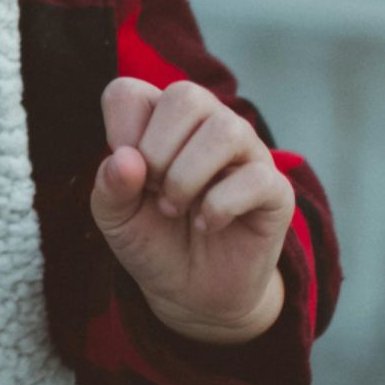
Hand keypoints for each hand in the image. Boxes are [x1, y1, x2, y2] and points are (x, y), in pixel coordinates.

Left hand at [92, 74, 291, 345]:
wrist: (192, 292)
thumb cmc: (153, 240)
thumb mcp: (116, 219)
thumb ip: (110, 186)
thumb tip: (126, 159)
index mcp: (162, 121)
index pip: (130, 91)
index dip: (120, 134)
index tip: (128, 176)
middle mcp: (208, 125)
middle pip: (185, 96)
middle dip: (157, 151)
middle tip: (154, 191)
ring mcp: (246, 153)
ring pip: (225, 130)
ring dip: (187, 177)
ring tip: (175, 208)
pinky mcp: (274, 189)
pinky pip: (255, 178)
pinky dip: (219, 207)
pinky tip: (207, 224)